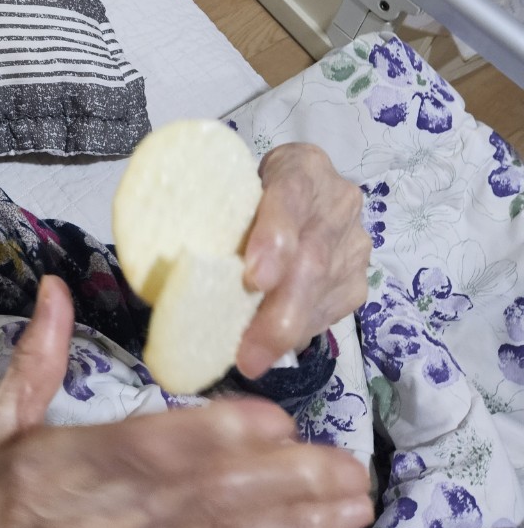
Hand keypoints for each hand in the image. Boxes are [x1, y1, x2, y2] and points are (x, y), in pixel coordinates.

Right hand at [0, 276, 372, 527]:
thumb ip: (36, 360)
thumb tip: (56, 287)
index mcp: (54, 477)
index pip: (147, 455)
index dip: (215, 438)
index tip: (276, 420)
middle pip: (202, 506)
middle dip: (284, 487)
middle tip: (349, 467)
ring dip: (290, 525)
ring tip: (350, 503)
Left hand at [237, 142, 369, 378]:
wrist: (300, 191)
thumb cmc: (250, 193)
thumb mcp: (233, 188)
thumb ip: (216, 215)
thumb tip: (169, 269)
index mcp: (302, 166)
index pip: (290, 195)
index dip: (275, 237)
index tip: (254, 278)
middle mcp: (337, 200)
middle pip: (313, 258)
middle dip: (281, 311)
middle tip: (249, 352)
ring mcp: (353, 241)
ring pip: (324, 293)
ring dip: (286, 333)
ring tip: (251, 360)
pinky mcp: (357, 278)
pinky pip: (330, 314)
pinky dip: (297, 335)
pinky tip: (272, 349)